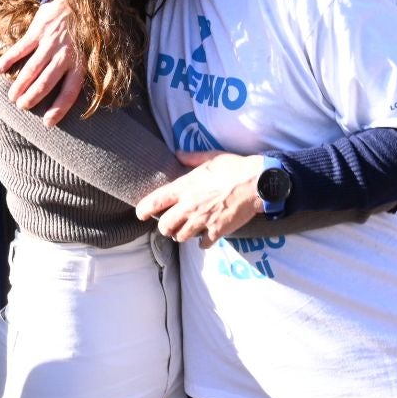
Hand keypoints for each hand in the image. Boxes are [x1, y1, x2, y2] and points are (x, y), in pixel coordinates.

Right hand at [0, 0, 82, 125]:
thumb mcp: (91, 50)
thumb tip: (82, 92)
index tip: (48, 123)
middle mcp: (65, 55)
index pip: (70, 91)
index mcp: (80, 62)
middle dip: (32, 98)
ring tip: (12, 97)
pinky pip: (20, 49)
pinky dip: (8, 60)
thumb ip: (82, 69)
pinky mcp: (38, 31)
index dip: (59, 109)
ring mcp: (50, 43)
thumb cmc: (84, 29)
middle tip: (22, 107)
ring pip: (32, 69)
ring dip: (20, 85)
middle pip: (46, 83)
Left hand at [136, 151, 265, 248]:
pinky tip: (205, 238)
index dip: (144, 209)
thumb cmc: (234, 167)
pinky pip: (203, 243)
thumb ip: (191, 157)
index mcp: (185, 187)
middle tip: (169, 224)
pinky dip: (202, 242)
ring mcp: (202, 220)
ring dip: (182, 235)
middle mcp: (190, 206)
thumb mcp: (211, 157)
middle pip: (165, 226)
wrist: (256, 182)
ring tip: (187, 230)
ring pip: (181, 237)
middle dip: (165, 227)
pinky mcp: (217, 230)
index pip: (156, 201)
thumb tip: (178, 153)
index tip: (140, 214)